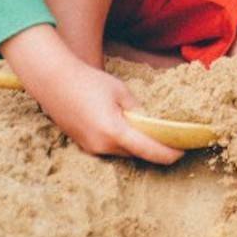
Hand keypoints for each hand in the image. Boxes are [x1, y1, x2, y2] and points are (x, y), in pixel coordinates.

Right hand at [2, 25, 183, 164]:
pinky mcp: (85, 145)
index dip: (168, 153)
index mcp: (114, 132)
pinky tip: (131, 130)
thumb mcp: (120, 92)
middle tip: (173, 140)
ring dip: (139, 146)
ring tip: (154, 134)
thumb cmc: (88, 82)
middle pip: (137, 154)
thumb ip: (138, 111)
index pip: (148, 150)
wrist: (53, 82)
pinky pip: (111, 148)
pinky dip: (124, 143)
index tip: (182, 152)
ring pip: (124, 153)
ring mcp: (91, 148)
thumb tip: (152, 124)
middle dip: (155, 150)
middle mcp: (102, 146)